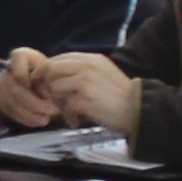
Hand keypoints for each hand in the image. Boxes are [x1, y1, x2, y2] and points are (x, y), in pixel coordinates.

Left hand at [1, 50, 141, 136]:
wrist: (137, 109)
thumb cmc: (119, 95)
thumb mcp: (102, 74)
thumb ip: (82, 71)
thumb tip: (55, 76)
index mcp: (90, 59)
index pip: (58, 59)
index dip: (46, 71)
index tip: (43, 84)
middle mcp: (86, 66)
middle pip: (51, 70)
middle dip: (47, 86)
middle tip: (54, 101)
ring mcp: (85, 81)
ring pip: (54, 88)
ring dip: (58, 103)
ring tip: (70, 112)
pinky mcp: (85, 99)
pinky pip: (65, 107)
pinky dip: (69, 117)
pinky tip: (77, 121)